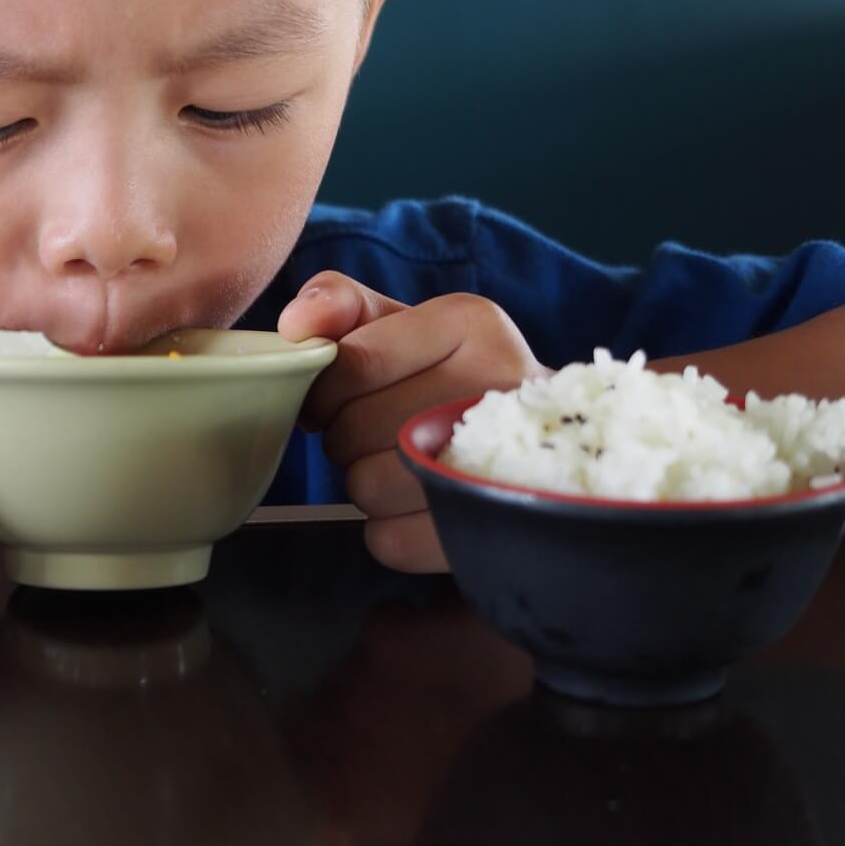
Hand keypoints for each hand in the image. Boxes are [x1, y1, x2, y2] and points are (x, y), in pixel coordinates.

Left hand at [278, 273, 545, 572]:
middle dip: (345, 435)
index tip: (332, 396)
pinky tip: (419, 504)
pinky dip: (390, 529)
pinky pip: (391, 540)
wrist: (548, 439)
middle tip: (376, 431)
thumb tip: (296, 325)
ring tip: (400, 463)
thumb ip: (339, 305)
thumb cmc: (449, 374)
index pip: (352, 363)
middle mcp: (497, 382)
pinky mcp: (492, 528)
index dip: (321, 390)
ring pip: (367, 486)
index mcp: (471, 322)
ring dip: (366, 481)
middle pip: (353, 428)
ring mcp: (503, 457)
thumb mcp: (401, 322)